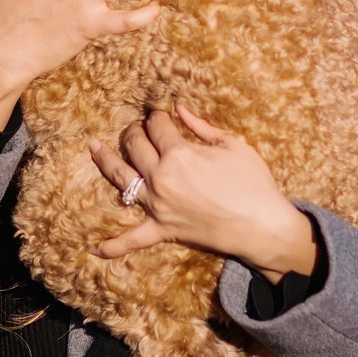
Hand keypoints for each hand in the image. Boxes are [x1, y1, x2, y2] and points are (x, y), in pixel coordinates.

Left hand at [89, 105, 317, 280]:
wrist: (262, 225)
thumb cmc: (253, 182)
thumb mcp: (231, 144)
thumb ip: (200, 125)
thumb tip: (178, 108)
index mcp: (179, 153)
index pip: (157, 126)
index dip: (157, 116)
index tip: (159, 114)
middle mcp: (161, 177)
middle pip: (135, 146)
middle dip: (134, 131)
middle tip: (137, 128)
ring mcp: (158, 205)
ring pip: (121, 179)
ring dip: (105, 160)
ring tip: (94, 147)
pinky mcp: (162, 229)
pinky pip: (133, 239)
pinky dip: (114, 245)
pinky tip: (95, 248)